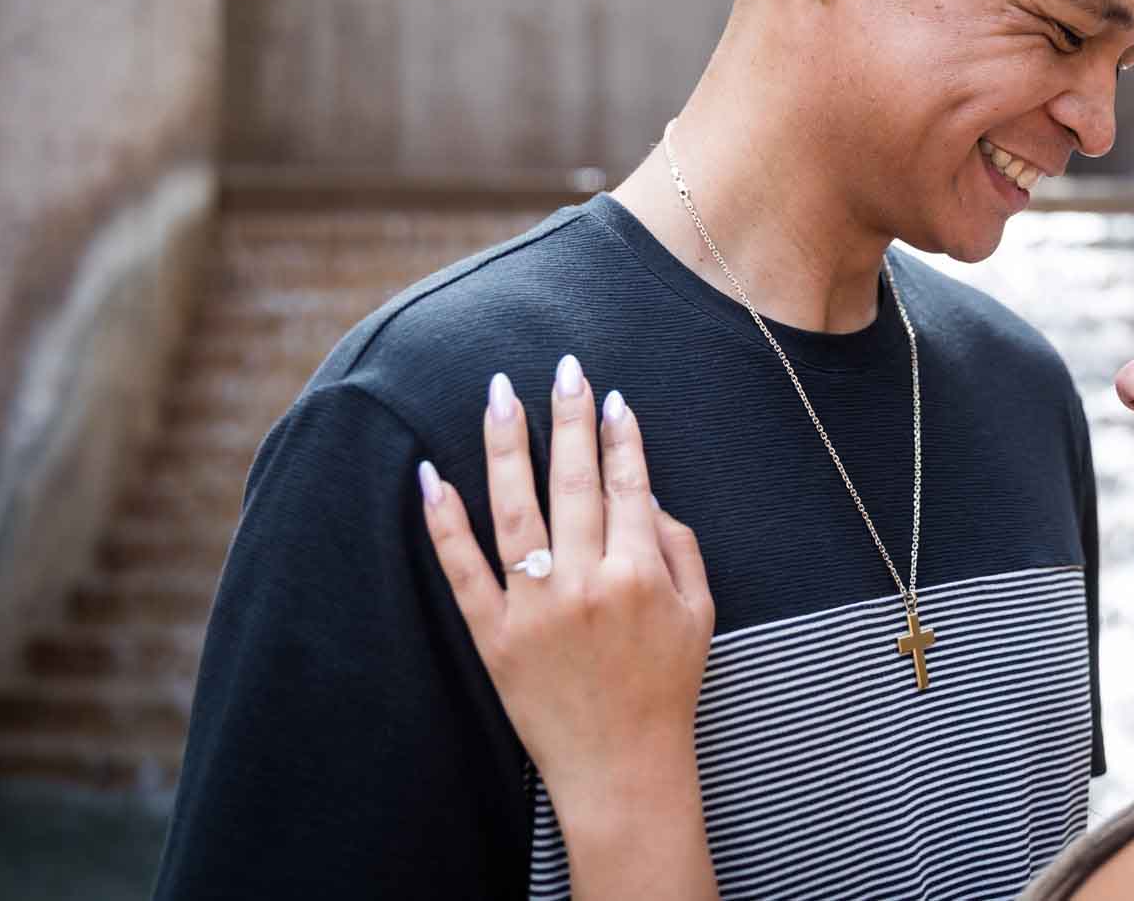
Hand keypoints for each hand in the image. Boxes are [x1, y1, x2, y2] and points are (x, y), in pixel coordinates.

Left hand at [420, 355, 718, 897]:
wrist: (622, 768)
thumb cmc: (666, 689)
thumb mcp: (700, 614)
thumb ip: (679, 547)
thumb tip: (643, 494)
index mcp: (640, 574)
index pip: (628, 484)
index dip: (622, 436)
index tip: (611, 396)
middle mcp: (585, 582)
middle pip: (574, 480)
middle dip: (568, 416)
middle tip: (562, 365)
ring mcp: (534, 608)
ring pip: (514, 509)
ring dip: (507, 444)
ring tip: (500, 391)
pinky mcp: (493, 636)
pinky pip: (462, 569)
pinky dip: (443, 521)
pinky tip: (432, 474)